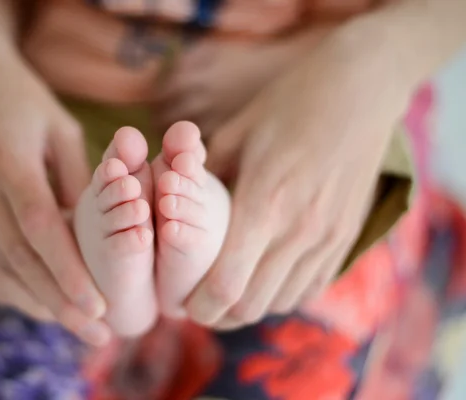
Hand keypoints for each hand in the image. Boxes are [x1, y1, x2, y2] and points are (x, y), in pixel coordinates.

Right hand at [0, 37, 109, 344]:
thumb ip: (79, 181)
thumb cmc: (25, 101)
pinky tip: (31, 302)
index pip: (39, 229)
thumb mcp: (63, 129)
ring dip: (32, 301)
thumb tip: (97, 233)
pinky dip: (3, 288)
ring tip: (69, 323)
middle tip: (94, 331)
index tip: (96, 306)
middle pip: (16, 259)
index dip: (68, 272)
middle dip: (57, 301)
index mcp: (7, 160)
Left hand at [185, 27, 412, 328]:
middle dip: (219, 314)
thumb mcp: (234, 133)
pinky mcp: (347, 236)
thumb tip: (173, 206)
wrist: (360, 88)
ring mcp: (329, 237)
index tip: (182, 303)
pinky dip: (282, 294)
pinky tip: (266, 279)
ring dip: (250, 307)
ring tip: (229, 294)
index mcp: (264, 204)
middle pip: (252, 305)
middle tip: (200, 303)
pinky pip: (311, 287)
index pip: (226, 285)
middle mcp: (300, 231)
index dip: (199, 305)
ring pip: (282, 301)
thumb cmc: (288, 104)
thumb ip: (203, 177)